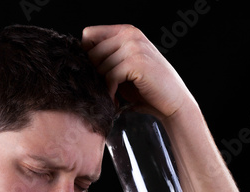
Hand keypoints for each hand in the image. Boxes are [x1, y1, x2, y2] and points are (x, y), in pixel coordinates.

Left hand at [82, 24, 197, 117]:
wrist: (173, 102)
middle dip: (94, 74)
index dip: (87, 56)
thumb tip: (77, 61)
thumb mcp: (123, 68)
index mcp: (126, 31)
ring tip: (111, 96)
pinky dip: (110, 91)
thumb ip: (105, 59)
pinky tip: (115, 100)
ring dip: (102, 85)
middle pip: (91, 52)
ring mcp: (134, 46)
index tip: (95, 74)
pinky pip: (109, 76)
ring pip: (99, 66)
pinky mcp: (136, 62)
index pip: (88, 35)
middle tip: (103, 90)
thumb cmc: (146, 88)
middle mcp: (130, 34)